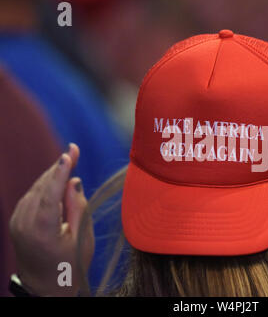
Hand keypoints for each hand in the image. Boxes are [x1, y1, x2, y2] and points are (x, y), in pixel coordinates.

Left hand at [9, 143, 94, 295]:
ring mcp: (17, 221)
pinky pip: (31, 196)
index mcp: (42, 230)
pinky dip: (45, 186)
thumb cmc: (70, 265)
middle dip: (58, 167)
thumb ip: (78, 207)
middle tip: (73, 150)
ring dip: (53, 176)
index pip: (51, 193)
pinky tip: (57, 181)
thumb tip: (74, 181)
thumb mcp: (82, 238)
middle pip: (42, 186)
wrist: (45, 285)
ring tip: (69, 161)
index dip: (61, 171)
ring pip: (36, 189)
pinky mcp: (16, 220)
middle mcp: (24, 223)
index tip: (70, 153)